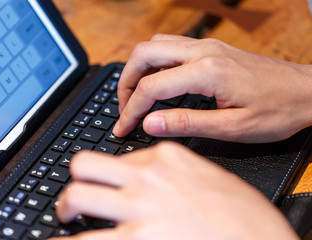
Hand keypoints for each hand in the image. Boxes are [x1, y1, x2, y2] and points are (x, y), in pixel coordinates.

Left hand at [52, 142, 297, 239]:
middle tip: (74, 197)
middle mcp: (147, 177)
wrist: (258, 238)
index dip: (111, 175)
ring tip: (67, 218)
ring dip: (66, 207)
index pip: (120, 156)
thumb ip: (172, 172)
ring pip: (77, 195)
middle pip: (85, 165)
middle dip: (76, 181)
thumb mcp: (206, 176)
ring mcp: (139, 208)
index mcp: (167, 156)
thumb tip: (145, 175)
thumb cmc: (240, 213)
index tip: (106, 183)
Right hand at [113, 34, 311, 142]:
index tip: (123, 128)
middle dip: (126, 83)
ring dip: (138, 69)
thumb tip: (150, 124)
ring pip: (154, 46)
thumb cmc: (277, 110)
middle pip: (144, 54)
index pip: (152, 87)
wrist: (306, 91)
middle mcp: (203, 51)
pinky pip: (170, 47)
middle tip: (124, 109)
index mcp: (207, 72)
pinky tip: (156, 81)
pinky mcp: (211, 49)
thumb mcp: (232, 127)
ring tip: (135, 96)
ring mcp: (206, 46)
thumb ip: (187, 124)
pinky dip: (154, 63)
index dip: (131, 110)